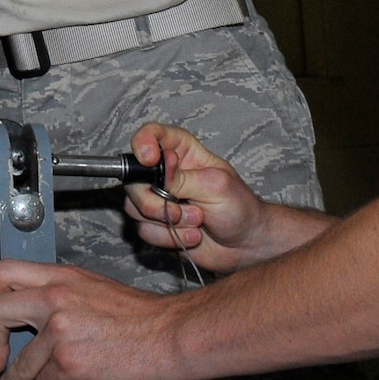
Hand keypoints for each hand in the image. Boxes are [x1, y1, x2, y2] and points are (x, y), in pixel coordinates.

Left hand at [0, 261, 192, 379]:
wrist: (174, 335)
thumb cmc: (146, 318)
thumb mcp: (96, 289)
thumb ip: (65, 297)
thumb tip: (43, 318)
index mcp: (61, 277)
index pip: (5, 273)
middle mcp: (55, 298)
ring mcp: (59, 330)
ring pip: (17, 362)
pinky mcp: (68, 362)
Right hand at [125, 124, 267, 272]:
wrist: (245, 244)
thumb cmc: (239, 207)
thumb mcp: (216, 185)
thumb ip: (182, 177)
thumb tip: (158, 166)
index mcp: (181, 152)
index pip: (150, 135)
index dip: (143, 144)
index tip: (150, 160)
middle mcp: (164, 173)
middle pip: (133, 178)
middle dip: (154, 201)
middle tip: (183, 210)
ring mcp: (158, 199)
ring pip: (134, 207)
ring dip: (168, 221)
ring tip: (197, 222)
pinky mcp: (156, 224)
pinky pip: (144, 230)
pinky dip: (169, 237)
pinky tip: (193, 236)